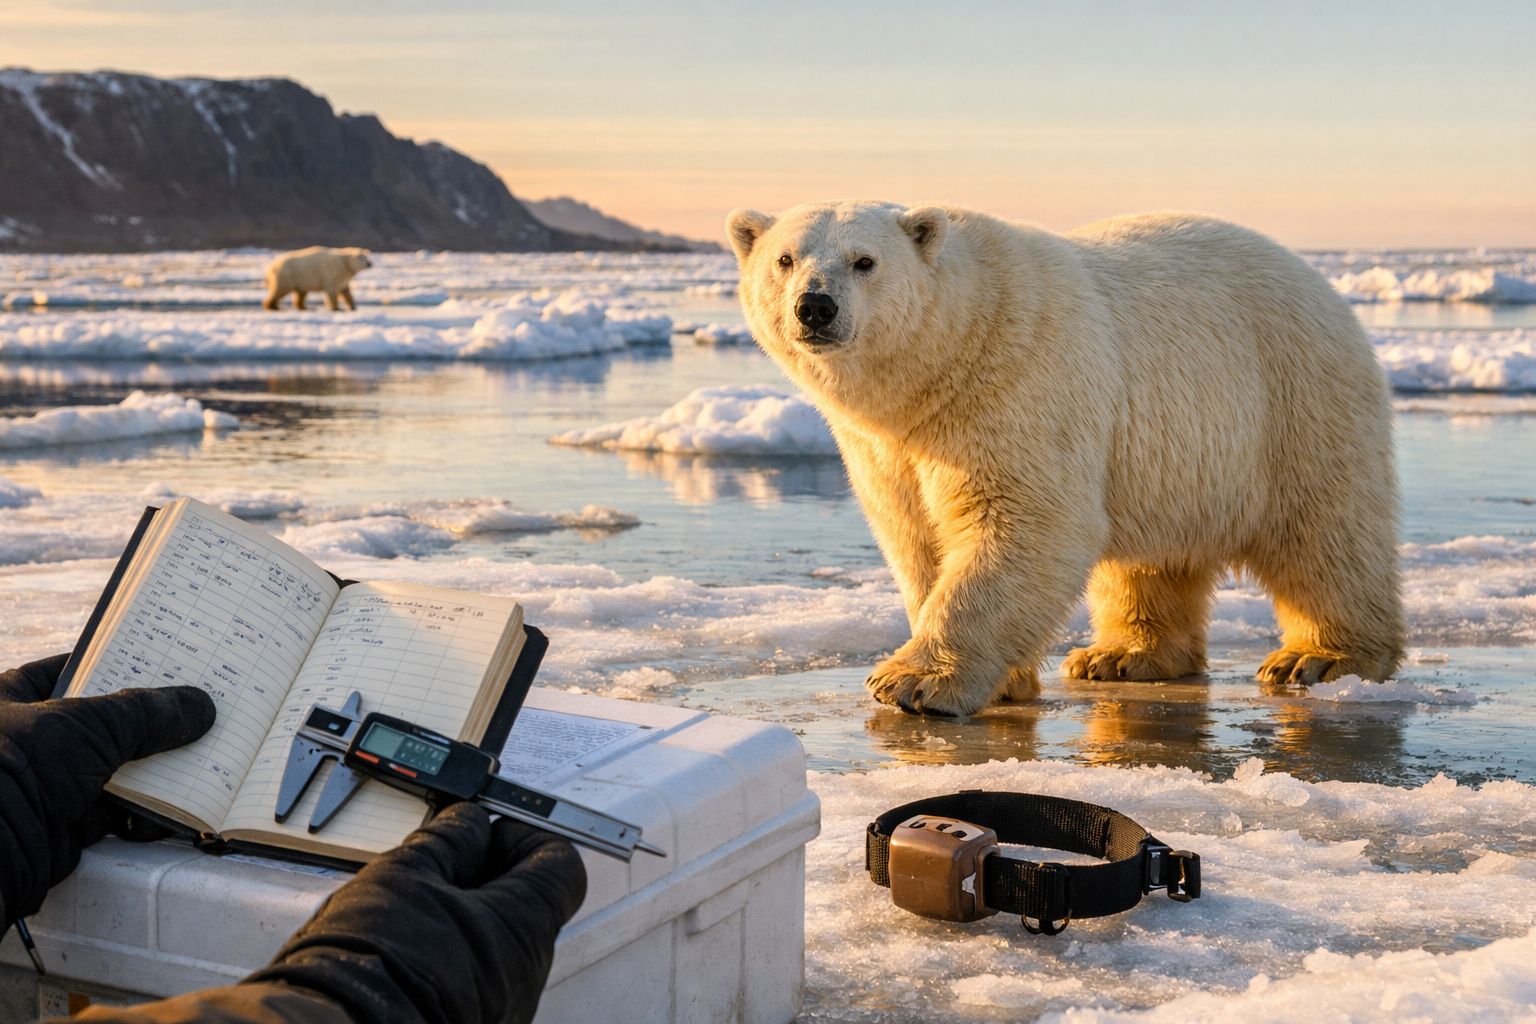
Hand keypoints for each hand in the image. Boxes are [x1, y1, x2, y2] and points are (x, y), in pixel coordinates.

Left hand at [0, 654, 216, 928]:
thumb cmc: (16, 767)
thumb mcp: (90, 725)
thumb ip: (148, 713)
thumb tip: (201, 706)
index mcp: (14, 698)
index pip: (77, 669)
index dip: (124, 663)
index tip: (172, 661)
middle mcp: (30, 739)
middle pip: (105, 723)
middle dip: (151, 722)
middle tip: (201, 708)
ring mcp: (48, 784)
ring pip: (116, 769)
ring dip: (156, 771)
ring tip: (206, 757)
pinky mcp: (65, 826)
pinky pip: (117, 811)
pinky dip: (146, 811)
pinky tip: (179, 805)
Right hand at [250, 802, 586, 1023]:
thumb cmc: (367, 960)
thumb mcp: (407, 872)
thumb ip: (450, 839)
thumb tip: (469, 823)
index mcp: (521, 926)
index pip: (561, 865)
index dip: (526, 837)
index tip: (488, 831)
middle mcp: (525, 973)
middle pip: (531, 904)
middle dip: (491, 874)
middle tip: (444, 863)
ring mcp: (503, 1005)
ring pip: (501, 941)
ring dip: (469, 914)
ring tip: (416, 905)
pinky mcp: (476, 1023)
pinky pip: (480, 976)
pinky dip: (456, 951)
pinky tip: (413, 943)